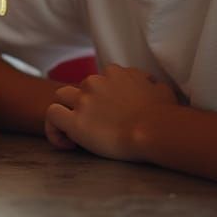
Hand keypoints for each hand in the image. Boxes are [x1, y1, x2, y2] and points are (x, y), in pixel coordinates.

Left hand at [45, 64, 176, 160]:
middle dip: (84, 104)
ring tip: (76, 132)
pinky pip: (52, 116)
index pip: (100, 79)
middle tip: (96, 125)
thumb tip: (151, 85)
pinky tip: (68, 143)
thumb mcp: (161, 89)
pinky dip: (55, 128)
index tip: (110, 113)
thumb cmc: (164, 114)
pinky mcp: (75, 121)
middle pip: (79, 88)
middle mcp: (94, 82)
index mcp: (114, 73)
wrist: (155, 130)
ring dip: (66, 110)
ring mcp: (83, 101)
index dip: (102, 96)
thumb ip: (150, 83)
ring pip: (60, 96)